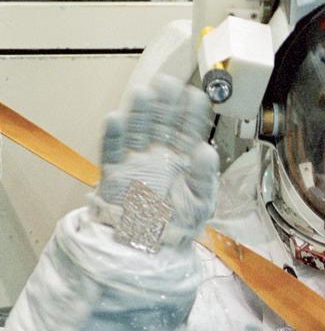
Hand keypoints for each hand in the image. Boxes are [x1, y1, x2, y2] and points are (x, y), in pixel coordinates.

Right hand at [91, 76, 218, 251]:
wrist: (147, 248)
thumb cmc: (177, 225)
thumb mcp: (200, 203)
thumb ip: (204, 176)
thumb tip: (207, 149)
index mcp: (183, 161)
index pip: (188, 130)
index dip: (191, 113)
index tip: (195, 95)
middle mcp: (159, 156)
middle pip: (161, 123)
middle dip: (164, 103)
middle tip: (168, 82)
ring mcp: (136, 161)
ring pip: (137, 130)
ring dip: (139, 111)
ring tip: (143, 92)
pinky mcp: (115, 173)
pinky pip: (112, 151)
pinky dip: (114, 135)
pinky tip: (116, 117)